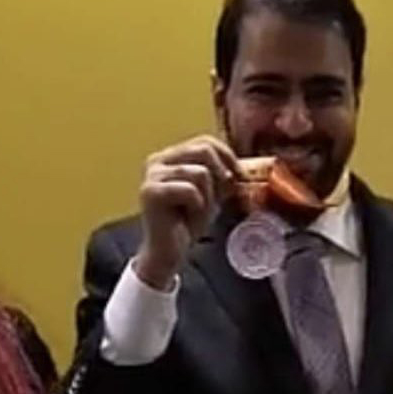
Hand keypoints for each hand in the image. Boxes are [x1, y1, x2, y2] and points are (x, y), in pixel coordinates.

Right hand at [135, 135, 238, 288]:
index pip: (205, 141)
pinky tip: (187, 218)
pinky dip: (197, 207)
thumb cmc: (187, 222)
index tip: (240, 176)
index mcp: (171, 156)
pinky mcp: (150, 192)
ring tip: (197, 212)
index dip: (228, 156)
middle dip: (220, 175)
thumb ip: (221, 176)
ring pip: (200, 173)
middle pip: (204, 150)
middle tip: (221, 197)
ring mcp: (152, 175)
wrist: (169, 252)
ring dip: (207, 198)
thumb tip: (242, 168)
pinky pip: (190, 190)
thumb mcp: (211, 193)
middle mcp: (158, 160)